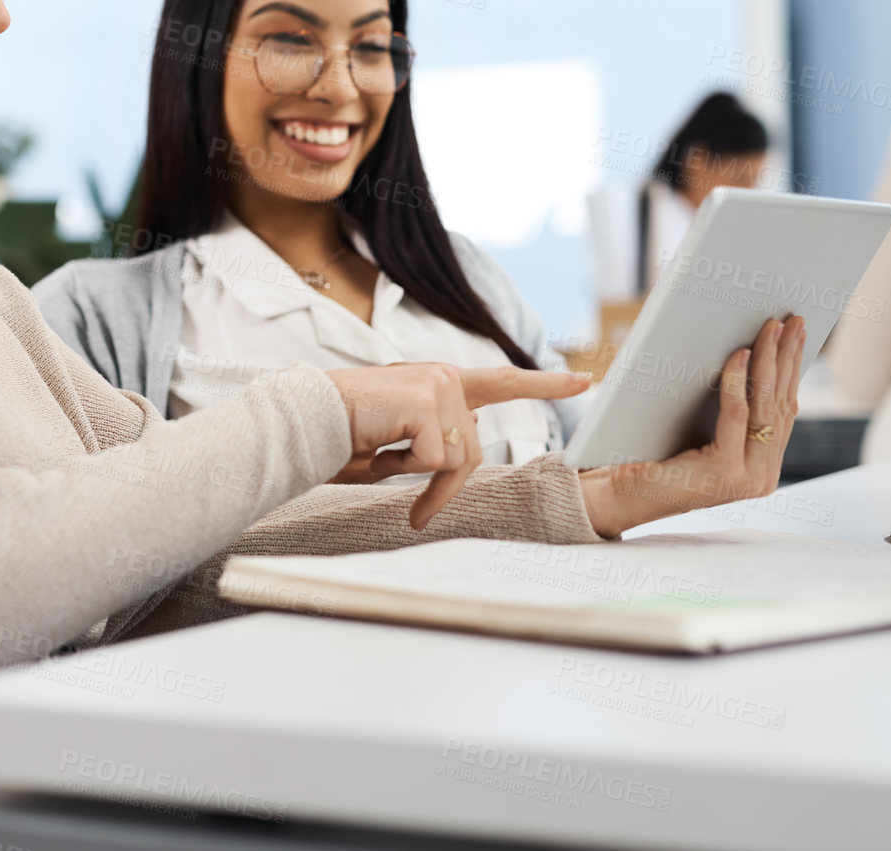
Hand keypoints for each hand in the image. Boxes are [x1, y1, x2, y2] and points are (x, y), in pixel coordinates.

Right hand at [324, 363, 592, 529]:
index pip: (502, 382)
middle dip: (443, 488)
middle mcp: (445, 377)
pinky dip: (403, 469)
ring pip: (455, 460)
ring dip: (417, 478)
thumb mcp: (399, 441)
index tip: (585, 379)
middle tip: (417, 513)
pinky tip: (376, 450)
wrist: (305, 422)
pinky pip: (433, 460)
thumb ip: (435, 437)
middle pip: (473, 453)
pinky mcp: (426, 401)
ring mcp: (438, 385)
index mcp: (440, 384)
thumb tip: (463, 445)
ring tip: (378, 459)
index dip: (545, 383)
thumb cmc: (342, 437)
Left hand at [580, 315, 806, 536]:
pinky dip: (739, 381)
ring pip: (764, 406)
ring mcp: (748, 478)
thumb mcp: (704, 430)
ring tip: (772, 327)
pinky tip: (741, 353)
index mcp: (762, 467)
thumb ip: (732, 410)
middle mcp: (763, 477)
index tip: (798, 334)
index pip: (784, 410)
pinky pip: (737, 415)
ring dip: (770, 361)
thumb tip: (748, 352)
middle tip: (793, 320)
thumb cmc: (655, 456)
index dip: (792, 370)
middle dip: (788, 358)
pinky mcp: (725, 472)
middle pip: (780, 404)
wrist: (620, 495)